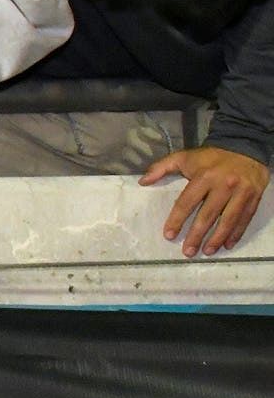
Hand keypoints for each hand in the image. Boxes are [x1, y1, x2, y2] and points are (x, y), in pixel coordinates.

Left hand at [142, 147, 269, 257]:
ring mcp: (242, 192)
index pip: (187, 202)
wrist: (245, 146)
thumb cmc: (211, 157)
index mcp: (205, 176)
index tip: (169, 235)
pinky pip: (245, 218)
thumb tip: (142, 181)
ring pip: (229, 219)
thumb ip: (162, 167)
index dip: (177, 220)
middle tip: (188, 251)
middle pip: (208, 215)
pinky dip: (236, 232)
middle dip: (197, 235)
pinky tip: (227, 244)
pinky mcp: (254, 196)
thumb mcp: (184, 157)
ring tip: (207, 251)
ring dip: (217, 238)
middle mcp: (224, 185)